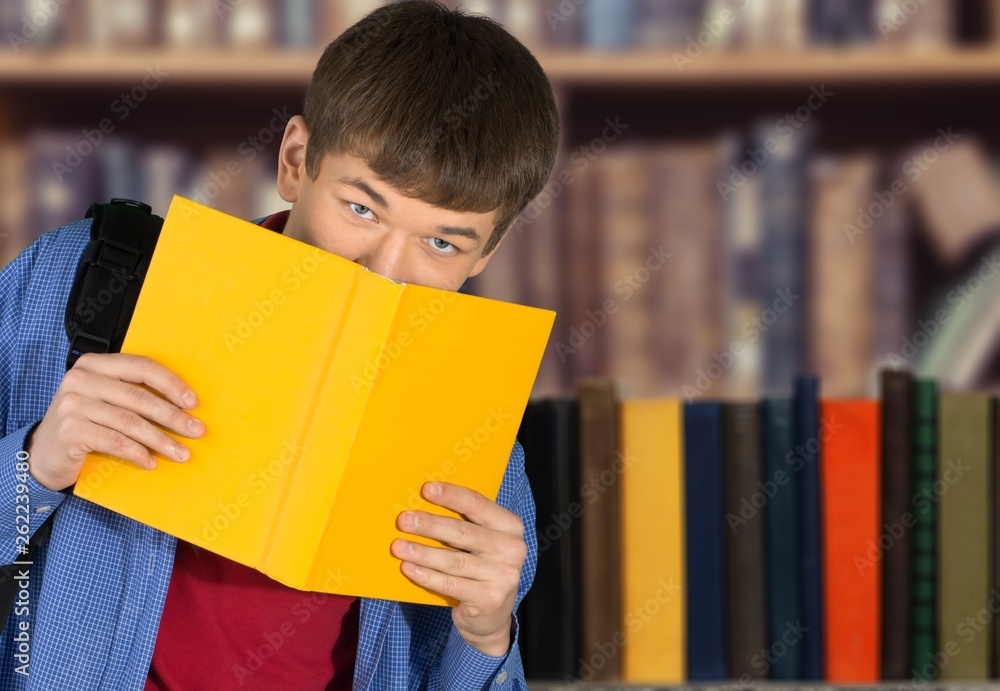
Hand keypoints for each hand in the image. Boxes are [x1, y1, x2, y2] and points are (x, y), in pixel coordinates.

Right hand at [25, 353, 204, 491]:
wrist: (43, 453)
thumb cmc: (85, 424)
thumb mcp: (105, 400)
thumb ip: (132, 394)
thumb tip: (183, 406)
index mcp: (95, 364)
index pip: (142, 367)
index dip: (171, 384)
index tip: (194, 402)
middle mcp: (81, 379)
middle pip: (139, 397)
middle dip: (173, 416)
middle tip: (196, 431)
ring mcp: (72, 404)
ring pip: (130, 422)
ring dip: (161, 440)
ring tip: (181, 453)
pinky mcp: (69, 430)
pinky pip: (114, 442)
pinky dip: (137, 453)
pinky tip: (151, 462)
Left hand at [391, 481, 526, 656]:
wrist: (492, 616)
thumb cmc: (480, 567)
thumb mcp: (482, 542)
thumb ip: (465, 523)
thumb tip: (423, 503)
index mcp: (510, 527)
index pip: (478, 504)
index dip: (451, 496)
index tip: (426, 489)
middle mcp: (512, 549)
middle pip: (463, 532)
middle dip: (430, 525)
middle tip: (404, 520)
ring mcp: (503, 576)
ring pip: (454, 560)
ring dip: (422, 552)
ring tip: (398, 546)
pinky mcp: (488, 599)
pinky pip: (450, 584)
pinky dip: (426, 575)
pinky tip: (408, 568)